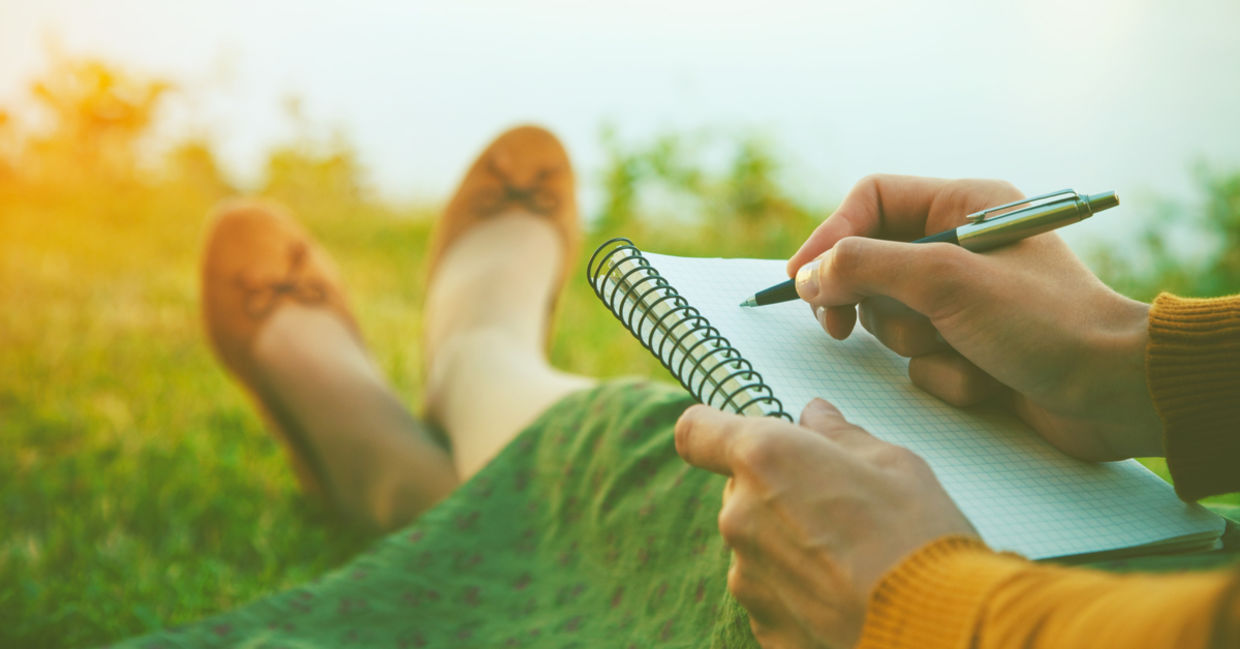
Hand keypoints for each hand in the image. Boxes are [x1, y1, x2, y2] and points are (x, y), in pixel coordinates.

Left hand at [675, 399, 974, 648]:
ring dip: (788, 545)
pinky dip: (799, 591)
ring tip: (848, 557)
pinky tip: (843, 594)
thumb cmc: (918, 539)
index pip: (697, 432)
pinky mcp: (763, 625)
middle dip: (775, 491)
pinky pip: (771, 594)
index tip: (741, 436)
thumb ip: (840, 436)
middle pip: (738, 491)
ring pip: (755, 545)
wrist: (934, 628)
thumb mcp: (892, 463)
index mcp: (764, 459)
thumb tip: (817, 418)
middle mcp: (740, 516)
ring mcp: (746, 576)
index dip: (715, 432)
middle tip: (834, 503)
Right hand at [786, 175, 1160, 460]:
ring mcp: (965, 301)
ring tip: (962, 352)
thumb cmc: (1046, 322)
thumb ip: (867, 268)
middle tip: (844, 329)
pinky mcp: (970, 348)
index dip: (829, 237)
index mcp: (963, 206)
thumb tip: (809, 277)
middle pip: (870, 265)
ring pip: (892, 320)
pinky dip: (945, 376)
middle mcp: (960, 248)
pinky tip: (987, 381)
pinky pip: (920, 360)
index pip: (870, 201)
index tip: (799, 281)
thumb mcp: (946, 282)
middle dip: (873, 305)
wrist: (1115, 392)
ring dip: (917, 345)